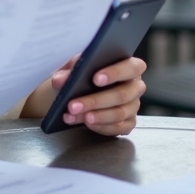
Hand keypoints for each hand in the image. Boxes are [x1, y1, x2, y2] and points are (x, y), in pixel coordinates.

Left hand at [23, 55, 146, 136]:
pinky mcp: (129, 123)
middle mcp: (135, 86)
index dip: (115, 73)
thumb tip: (59, 81)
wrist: (79, 92)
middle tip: (73, 105)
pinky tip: (86, 124)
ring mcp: (133, 106)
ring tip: (75, 116)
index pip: (132, 67)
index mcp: (128, 65)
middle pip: (122, 94)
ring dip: (95, 116)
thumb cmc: (83, 74)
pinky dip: (100, 127)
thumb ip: (68, 71)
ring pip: (119, 113)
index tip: (95, 79)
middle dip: (96, 100)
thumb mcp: (74, 67)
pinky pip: (118, 128)